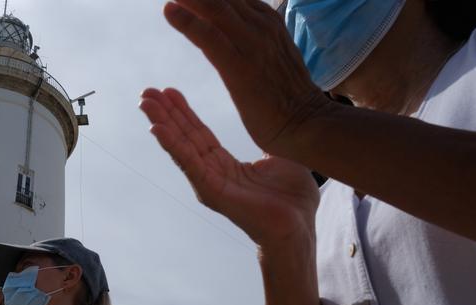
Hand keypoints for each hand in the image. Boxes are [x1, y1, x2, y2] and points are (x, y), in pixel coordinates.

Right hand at [140, 88, 318, 247]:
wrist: (300, 227)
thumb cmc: (293, 198)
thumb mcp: (281, 154)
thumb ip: (268, 135)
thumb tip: (274, 113)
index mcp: (224, 164)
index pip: (198, 133)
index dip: (183, 112)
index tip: (168, 91)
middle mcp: (211, 173)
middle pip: (184, 137)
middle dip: (165, 113)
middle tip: (146, 91)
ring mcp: (210, 184)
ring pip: (182, 148)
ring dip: (161, 124)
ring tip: (145, 103)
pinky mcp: (213, 193)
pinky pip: (190, 165)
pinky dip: (173, 146)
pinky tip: (158, 129)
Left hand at [162, 0, 331, 153]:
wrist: (306, 123)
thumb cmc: (285, 93)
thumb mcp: (270, 52)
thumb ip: (251, 33)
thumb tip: (230, 24)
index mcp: (266, 18)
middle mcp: (260, 24)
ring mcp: (252, 43)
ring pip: (214, 7)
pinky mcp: (240, 67)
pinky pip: (209, 37)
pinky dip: (188, 22)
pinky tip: (169, 10)